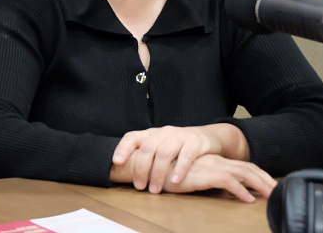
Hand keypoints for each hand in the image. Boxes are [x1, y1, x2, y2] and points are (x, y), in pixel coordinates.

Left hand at [111, 124, 248, 193]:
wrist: (206, 138)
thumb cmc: (178, 146)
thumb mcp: (160, 146)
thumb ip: (146, 155)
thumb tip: (124, 173)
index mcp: (151, 134)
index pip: (132, 137)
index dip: (122, 148)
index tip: (116, 162)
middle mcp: (163, 133)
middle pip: (147, 148)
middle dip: (141, 169)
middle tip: (139, 186)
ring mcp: (179, 136)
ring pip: (164, 153)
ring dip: (158, 173)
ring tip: (155, 190)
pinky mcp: (194, 142)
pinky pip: (186, 156)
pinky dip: (179, 169)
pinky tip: (175, 181)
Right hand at [162, 154, 275, 201]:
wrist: (153, 166)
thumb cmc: (169, 174)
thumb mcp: (194, 178)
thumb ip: (210, 183)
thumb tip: (225, 195)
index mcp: (214, 161)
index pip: (242, 166)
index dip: (258, 175)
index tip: (270, 185)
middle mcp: (216, 161)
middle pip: (247, 168)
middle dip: (265, 179)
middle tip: (279, 190)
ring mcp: (211, 166)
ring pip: (243, 173)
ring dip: (260, 183)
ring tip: (272, 194)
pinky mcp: (204, 174)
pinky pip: (228, 181)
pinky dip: (241, 190)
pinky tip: (249, 199)